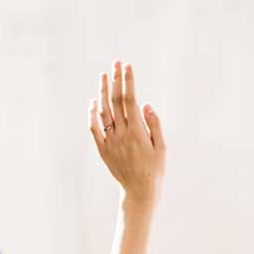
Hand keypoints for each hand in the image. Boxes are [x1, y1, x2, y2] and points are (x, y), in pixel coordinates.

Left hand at [88, 61, 165, 203]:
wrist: (139, 191)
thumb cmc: (155, 169)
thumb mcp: (161, 147)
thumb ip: (154, 124)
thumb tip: (145, 104)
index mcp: (137, 132)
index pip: (130, 100)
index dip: (128, 81)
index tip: (127, 66)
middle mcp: (121, 134)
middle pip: (116, 101)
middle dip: (116, 80)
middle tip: (116, 63)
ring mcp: (110, 141)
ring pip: (103, 111)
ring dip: (103, 92)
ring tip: (104, 76)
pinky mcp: (103, 149)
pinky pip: (94, 128)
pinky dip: (92, 113)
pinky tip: (94, 101)